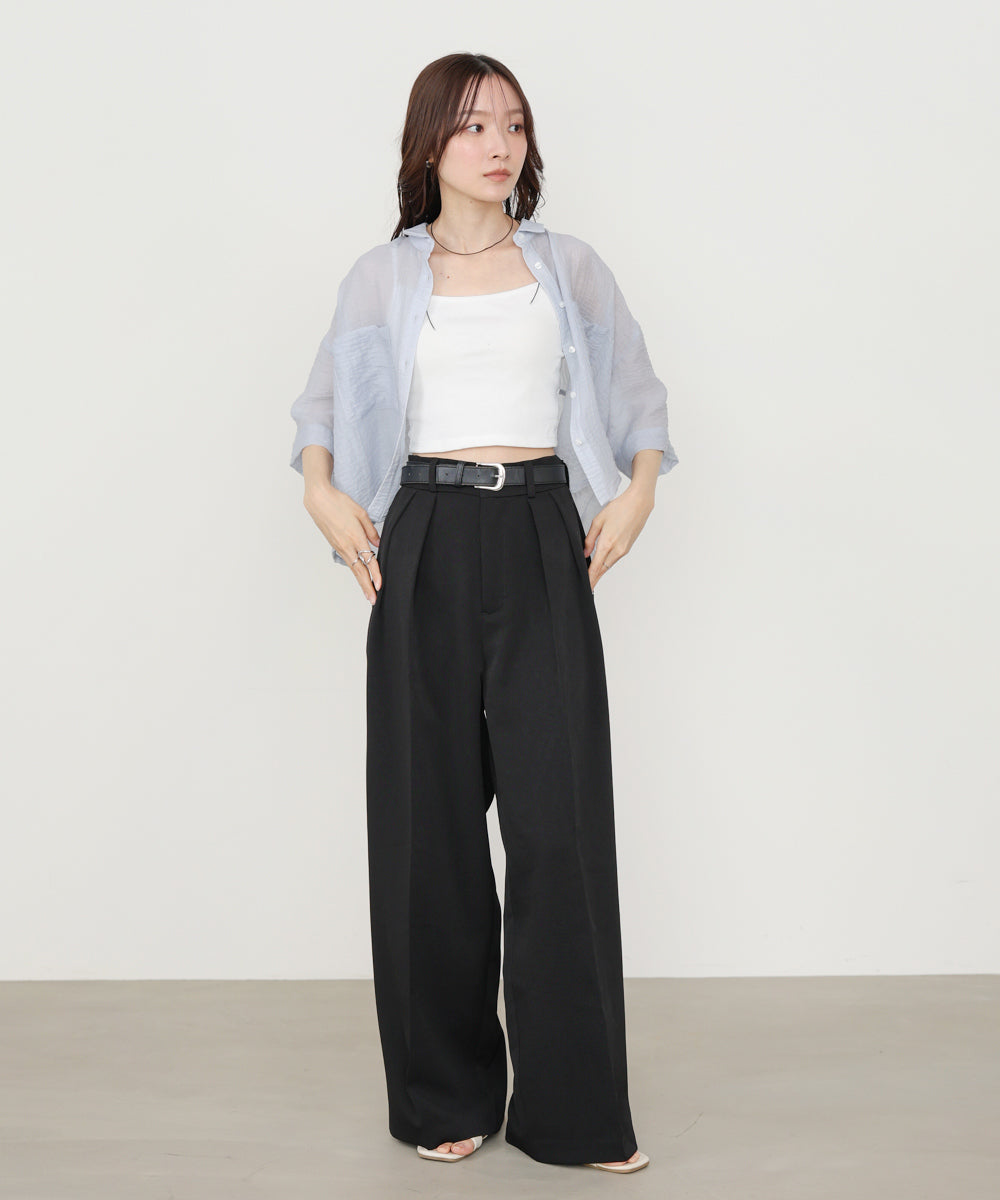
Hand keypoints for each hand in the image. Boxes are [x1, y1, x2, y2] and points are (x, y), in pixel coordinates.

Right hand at [303, 482, 381, 602]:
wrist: (318, 500)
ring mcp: (339, 547)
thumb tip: (378, 544)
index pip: (369, 560)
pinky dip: (354, 570)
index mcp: (356, 537)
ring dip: (360, 581)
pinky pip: (347, 561)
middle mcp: (347, 545)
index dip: (376, 574)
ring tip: (368, 592)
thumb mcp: (361, 513)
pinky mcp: (334, 545)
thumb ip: (371, 531)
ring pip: (352, 568)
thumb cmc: (340, 502)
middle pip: (359, 571)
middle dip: (367, 587)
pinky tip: (359, 576)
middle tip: (372, 599)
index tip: (380, 586)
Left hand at [583, 483, 654, 590]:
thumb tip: (585, 553)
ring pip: (609, 565)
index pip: (596, 567)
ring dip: (601, 571)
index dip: (590, 579)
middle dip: (594, 578)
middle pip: (603, 570)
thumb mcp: (598, 521)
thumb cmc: (619, 508)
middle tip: (587, 586)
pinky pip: (615, 559)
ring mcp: (624, 550)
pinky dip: (608, 563)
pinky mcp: (628, 548)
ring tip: (592, 576)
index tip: (586, 587)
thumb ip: (589, 539)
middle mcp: (617, 550)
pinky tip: (602, 563)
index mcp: (607, 543)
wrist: (639, 504)